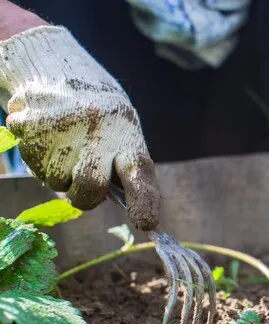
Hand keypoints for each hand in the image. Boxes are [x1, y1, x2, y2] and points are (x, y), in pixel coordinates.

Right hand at [0, 26, 159, 229]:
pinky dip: (39, 157)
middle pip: (90, 188)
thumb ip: (123, 167)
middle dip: (85, 198)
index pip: (140, 174)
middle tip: (83, 190)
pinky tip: (48, 135)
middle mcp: (98, 130)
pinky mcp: (32, 125)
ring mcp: (64, 127)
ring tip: (66, 146)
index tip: (146, 222)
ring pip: (56, 181)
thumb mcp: (123, 132)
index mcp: (127, 134)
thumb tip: (128, 209)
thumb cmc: (101, 115)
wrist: (59, 67)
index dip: (144, 201)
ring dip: (59, 173)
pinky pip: (33, 164)